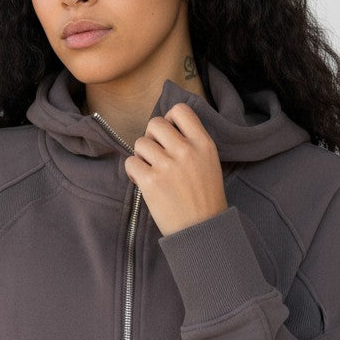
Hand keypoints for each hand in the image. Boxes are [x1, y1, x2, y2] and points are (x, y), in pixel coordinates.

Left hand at [122, 103, 228, 236]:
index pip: (180, 110)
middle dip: (152, 138)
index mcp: (203, 143)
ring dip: (142, 156)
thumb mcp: (209, 163)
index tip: (169, 135)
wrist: (202, 229)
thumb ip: (192, 142)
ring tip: (151, 172)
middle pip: (155, 124)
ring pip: (140, 143)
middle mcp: (186, 150)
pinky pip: (130, 162)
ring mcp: (167, 165)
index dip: (169, 120)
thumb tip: (166, 128)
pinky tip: (142, 181)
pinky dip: (133, 172)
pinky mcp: (150, 181)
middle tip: (157, 155)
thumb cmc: (205, 198)